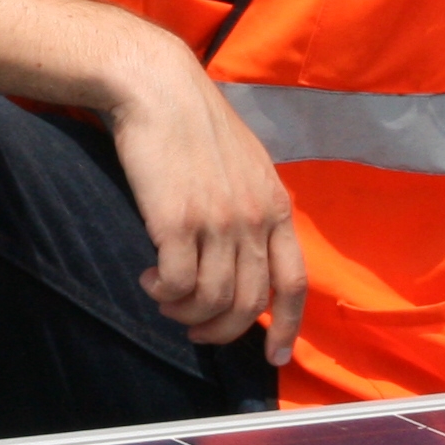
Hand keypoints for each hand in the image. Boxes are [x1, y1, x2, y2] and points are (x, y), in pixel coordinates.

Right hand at [104, 39, 305, 365]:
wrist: (158, 87)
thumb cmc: (193, 122)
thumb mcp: (245, 164)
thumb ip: (253, 207)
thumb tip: (245, 253)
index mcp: (276, 206)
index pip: (294, 282)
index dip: (287, 328)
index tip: (275, 358)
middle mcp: (254, 219)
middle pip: (249, 303)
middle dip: (221, 331)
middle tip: (195, 331)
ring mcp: (218, 221)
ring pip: (211, 301)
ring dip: (185, 313)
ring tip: (164, 298)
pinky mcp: (177, 221)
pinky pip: (178, 284)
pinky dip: (163, 293)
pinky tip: (150, 280)